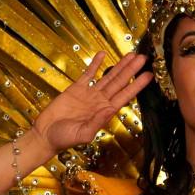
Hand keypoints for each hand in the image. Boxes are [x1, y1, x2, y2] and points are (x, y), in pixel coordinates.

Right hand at [35, 51, 152, 151]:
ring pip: (108, 76)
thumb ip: (97, 122)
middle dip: (132, 70)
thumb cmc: (64, 139)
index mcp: (105, 112)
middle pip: (120, 82)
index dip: (137, 85)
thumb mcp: (83, 134)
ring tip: (131, 55)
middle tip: (144, 58)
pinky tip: (103, 54)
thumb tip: (110, 109)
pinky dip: (95, 64)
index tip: (149, 75)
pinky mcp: (76, 89)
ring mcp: (89, 94)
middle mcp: (100, 102)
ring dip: (119, 65)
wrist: (46, 135)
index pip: (125, 96)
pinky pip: (88, 74)